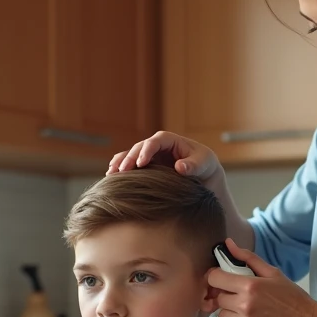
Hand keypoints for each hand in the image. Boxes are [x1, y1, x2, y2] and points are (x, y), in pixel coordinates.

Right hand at [107, 131, 221, 180]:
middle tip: (122, 171)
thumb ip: (194, 165)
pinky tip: (111, 176)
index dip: (147, 150)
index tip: (141, 163)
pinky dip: (120, 168)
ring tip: (111, 173)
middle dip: (130, 158)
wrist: (203, 176)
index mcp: (170, 140)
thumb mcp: (204, 164)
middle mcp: (156, 146)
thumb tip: (180, 167)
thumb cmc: (205, 166)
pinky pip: (129, 164)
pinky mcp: (145, 166)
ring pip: (131, 155)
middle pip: (139, 148)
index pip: (155, 141)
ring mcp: (149, 156)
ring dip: (120, 163)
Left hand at [208, 239, 316, 316]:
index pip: (214, 278)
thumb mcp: (273, 273)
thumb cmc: (293, 299)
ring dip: (231, 313)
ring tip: (249, 312)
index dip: (217, 278)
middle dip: (228, 296)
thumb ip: (248, 258)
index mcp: (250, 286)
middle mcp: (245, 305)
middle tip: (244, 298)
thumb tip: (228, 244)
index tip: (224, 280)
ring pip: (222, 316)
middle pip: (218, 298)